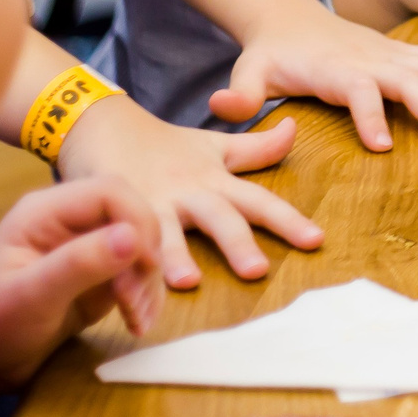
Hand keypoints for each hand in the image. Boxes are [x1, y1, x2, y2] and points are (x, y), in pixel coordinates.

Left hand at [0, 178, 158, 416]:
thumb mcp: (31, 296)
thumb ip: (80, 263)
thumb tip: (134, 237)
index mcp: (45, 211)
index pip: (111, 192)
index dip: (138, 221)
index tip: (146, 265)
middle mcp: (68, 222)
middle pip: (131, 216)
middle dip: (144, 257)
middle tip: (136, 302)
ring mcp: (83, 250)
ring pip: (138, 247)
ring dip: (147, 282)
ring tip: (138, 321)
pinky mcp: (94, 278)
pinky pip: (132, 273)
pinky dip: (143, 296)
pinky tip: (137, 322)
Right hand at [52, 93, 316, 288]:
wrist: (101, 125)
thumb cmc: (164, 146)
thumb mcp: (213, 146)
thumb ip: (256, 149)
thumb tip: (294, 129)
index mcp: (214, 181)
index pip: (258, 202)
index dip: (287, 220)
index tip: (316, 240)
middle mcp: (187, 193)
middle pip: (217, 217)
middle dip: (237, 243)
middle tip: (257, 271)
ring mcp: (147, 205)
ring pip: (165, 232)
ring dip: (175, 257)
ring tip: (187, 281)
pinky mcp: (111, 214)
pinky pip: (119, 241)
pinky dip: (123, 266)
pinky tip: (128, 291)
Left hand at [213, 2, 417, 151]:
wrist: (291, 19)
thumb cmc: (271, 56)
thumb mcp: (249, 72)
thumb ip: (240, 94)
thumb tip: (223, 107)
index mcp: (334, 68)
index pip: (358, 89)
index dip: (370, 115)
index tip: (383, 147)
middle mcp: (368, 58)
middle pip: (406, 77)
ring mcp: (390, 52)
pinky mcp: (402, 51)